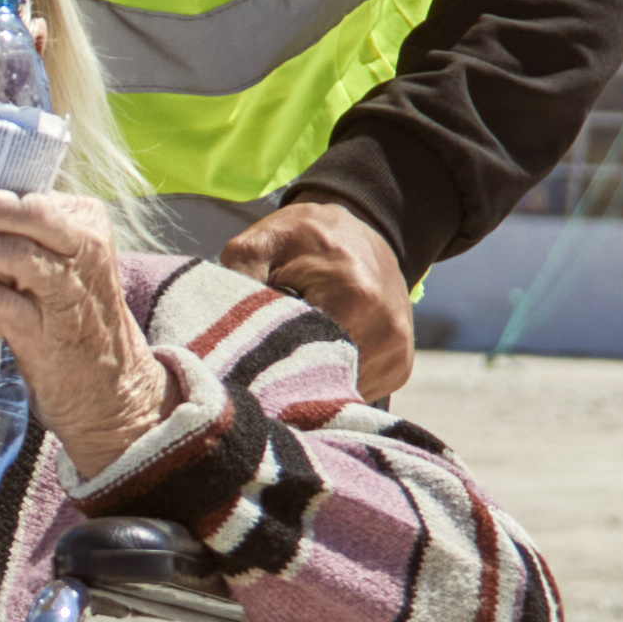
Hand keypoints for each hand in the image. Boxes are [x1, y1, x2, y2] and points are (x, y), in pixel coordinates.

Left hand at [0, 182, 170, 479]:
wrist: (109, 387)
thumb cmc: (68, 314)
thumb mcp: (59, 263)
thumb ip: (21, 236)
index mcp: (86, 222)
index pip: (31, 195)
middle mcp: (84, 252)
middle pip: (28, 214)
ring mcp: (69, 295)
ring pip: (15, 256)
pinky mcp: (49, 337)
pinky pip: (1, 306)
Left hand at [216, 195, 419, 401]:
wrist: (359, 228)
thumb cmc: (303, 238)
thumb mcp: (260, 244)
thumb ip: (239, 281)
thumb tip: (222, 335)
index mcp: (356, 297)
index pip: (306, 363)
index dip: (270, 371)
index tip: (246, 367)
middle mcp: (388, 331)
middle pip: (325, 385)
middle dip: (289, 383)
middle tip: (260, 368)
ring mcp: (398, 352)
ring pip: (341, 393)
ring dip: (312, 387)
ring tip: (290, 358)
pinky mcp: (400, 365)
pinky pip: (357, 390)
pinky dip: (332, 383)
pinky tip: (316, 358)